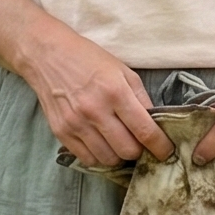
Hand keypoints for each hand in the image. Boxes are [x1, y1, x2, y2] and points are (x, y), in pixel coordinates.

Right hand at [17, 26, 170, 167]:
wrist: (47, 55)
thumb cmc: (89, 59)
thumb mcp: (122, 70)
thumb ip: (141, 98)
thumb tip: (156, 125)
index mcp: (115, 92)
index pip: (145, 131)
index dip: (160, 147)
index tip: (166, 152)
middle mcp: (95, 111)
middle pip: (128, 151)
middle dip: (139, 150)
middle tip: (138, 142)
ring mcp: (76, 124)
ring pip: (109, 159)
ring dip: (119, 155)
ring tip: (119, 142)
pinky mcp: (61, 133)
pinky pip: (88, 159)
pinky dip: (99, 156)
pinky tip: (101, 143)